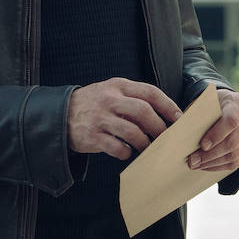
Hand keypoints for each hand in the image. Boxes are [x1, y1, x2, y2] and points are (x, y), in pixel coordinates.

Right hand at [67, 78, 181, 159]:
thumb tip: (164, 114)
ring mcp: (100, 118)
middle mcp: (110, 100)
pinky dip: (126, 152)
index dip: (168, 106)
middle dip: (158, 127)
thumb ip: (133, 98)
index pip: (150, 92)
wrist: (59, 114)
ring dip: (144, 143)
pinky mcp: (92, 137)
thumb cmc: (94, 104)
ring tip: (146, 148)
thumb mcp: (111, 91)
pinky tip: (126, 153)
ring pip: (132, 132)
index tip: (178, 118)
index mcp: (118, 86)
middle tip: (164, 138)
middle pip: (143, 112)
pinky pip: (117, 147)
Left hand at [186, 87, 238, 172]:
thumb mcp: (207, 103)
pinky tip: (205, 166)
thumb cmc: (214, 105)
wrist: (230, 106)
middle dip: (211, 154)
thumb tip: (183, 134)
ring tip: (195, 164)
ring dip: (212, 162)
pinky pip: (236, 162)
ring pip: (234, 155)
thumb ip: (199, 116)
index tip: (202, 145)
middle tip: (192, 160)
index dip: (217, 135)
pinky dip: (218, 166)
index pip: (231, 121)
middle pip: (233, 142)